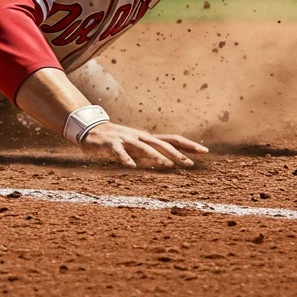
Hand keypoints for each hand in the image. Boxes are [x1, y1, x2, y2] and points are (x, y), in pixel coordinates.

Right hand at [79, 123, 207, 169]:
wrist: (91, 129)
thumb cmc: (117, 140)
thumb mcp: (137, 145)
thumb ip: (151, 152)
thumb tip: (171, 161)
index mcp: (147, 138)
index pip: (172, 139)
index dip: (188, 145)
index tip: (205, 152)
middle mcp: (139, 137)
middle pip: (162, 144)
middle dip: (177, 154)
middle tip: (191, 164)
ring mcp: (125, 139)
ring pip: (144, 148)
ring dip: (156, 157)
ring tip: (168, 166)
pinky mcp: (111, 144)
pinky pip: (119, 152)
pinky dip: (126, 159)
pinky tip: (131, 166)